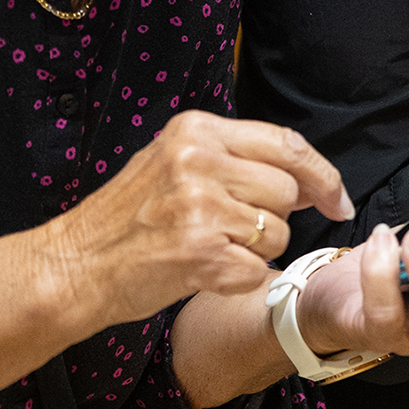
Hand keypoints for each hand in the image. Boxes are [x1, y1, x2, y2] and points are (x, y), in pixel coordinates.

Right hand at [45, 110, 352, 330]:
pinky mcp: (198, 253)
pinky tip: (201, 271)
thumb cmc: (129, 219)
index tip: (337, 200)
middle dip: (274, 218)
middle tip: (232, 229)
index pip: (287, 144)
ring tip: (208, 247)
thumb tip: (308, 177)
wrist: (71, 266)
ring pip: (278, 233)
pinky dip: (238, 279)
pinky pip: (256, 270)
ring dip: (255, 250)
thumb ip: (234, 158)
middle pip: (287, 191)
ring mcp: (198, 206)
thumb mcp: (174, 162)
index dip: (322, 175)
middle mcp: (198, 160)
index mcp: (196, 130)